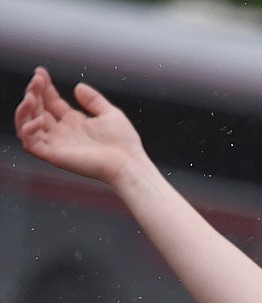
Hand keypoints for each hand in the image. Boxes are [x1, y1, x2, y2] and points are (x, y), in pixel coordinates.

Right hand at [15, 67, 143, 187]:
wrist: (128, 163)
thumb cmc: (124, 143)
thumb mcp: (109, 113)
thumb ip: (93, 100)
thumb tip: (78, 87)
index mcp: (74, 122)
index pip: (50, 102)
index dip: (43, 87)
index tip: (41, 72)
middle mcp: (63, 133)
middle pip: (37, 110)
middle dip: (33, 92)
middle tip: (37, 79)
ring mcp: (57, 144)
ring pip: (28, 125)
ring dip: (24, 109)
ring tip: (32, 96)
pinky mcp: (55, 156)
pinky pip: (30, 143)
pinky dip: (27, 129)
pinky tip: (40, 118)